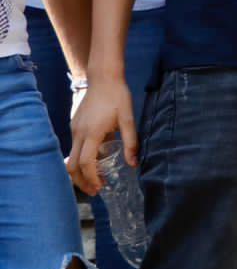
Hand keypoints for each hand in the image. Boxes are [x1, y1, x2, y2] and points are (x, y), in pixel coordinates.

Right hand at [67, 79, 136, 195]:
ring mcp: (74, 129)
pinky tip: (96, 161)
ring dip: (81, 171)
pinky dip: (81, 159)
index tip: (100, 187)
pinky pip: (74, 147)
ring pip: (71, 157)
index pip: (86, 162)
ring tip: (97, 179)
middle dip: (81, 181)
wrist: (103, 77)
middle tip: (95, 191)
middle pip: (72, 165)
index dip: (91, 178)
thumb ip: (131, 142)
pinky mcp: (74, 125)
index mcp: (92, 133)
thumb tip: (133, 164)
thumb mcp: (128, 118)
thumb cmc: (117, 96)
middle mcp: (78, 133)